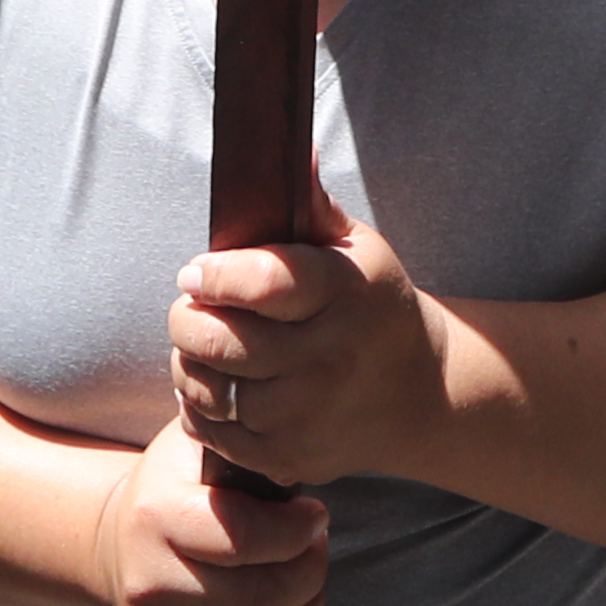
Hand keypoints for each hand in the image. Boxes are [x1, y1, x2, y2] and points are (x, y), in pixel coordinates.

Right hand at [86, 418, 329, 605]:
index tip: (314, 515)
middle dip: (310, 569)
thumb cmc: (179, 488)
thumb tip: (295, 443)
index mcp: (156, 518)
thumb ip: (242, 440)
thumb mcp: (200, 444)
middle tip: (315, 545)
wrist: (119, 546)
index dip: (298, 529)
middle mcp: (147, 586)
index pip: (246, 539)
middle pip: (263, 598)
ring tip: (301, 577)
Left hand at [170, 217, 446, 490]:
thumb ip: (313, 204)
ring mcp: (310, 414)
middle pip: (224, 342)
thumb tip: (292, 149)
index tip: (196, 272)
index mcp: (346, 293)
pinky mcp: (291, 456)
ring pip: (211, 389)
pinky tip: (213, 385)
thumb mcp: (357, 248)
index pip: (266, 282)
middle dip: (188, 319)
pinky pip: (215, 433)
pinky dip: (198, 408)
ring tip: (200, 345)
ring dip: (188, 363)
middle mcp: (331, 358)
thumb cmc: (372, 306)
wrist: (418, 392)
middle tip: (190, 306)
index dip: (216, 275)